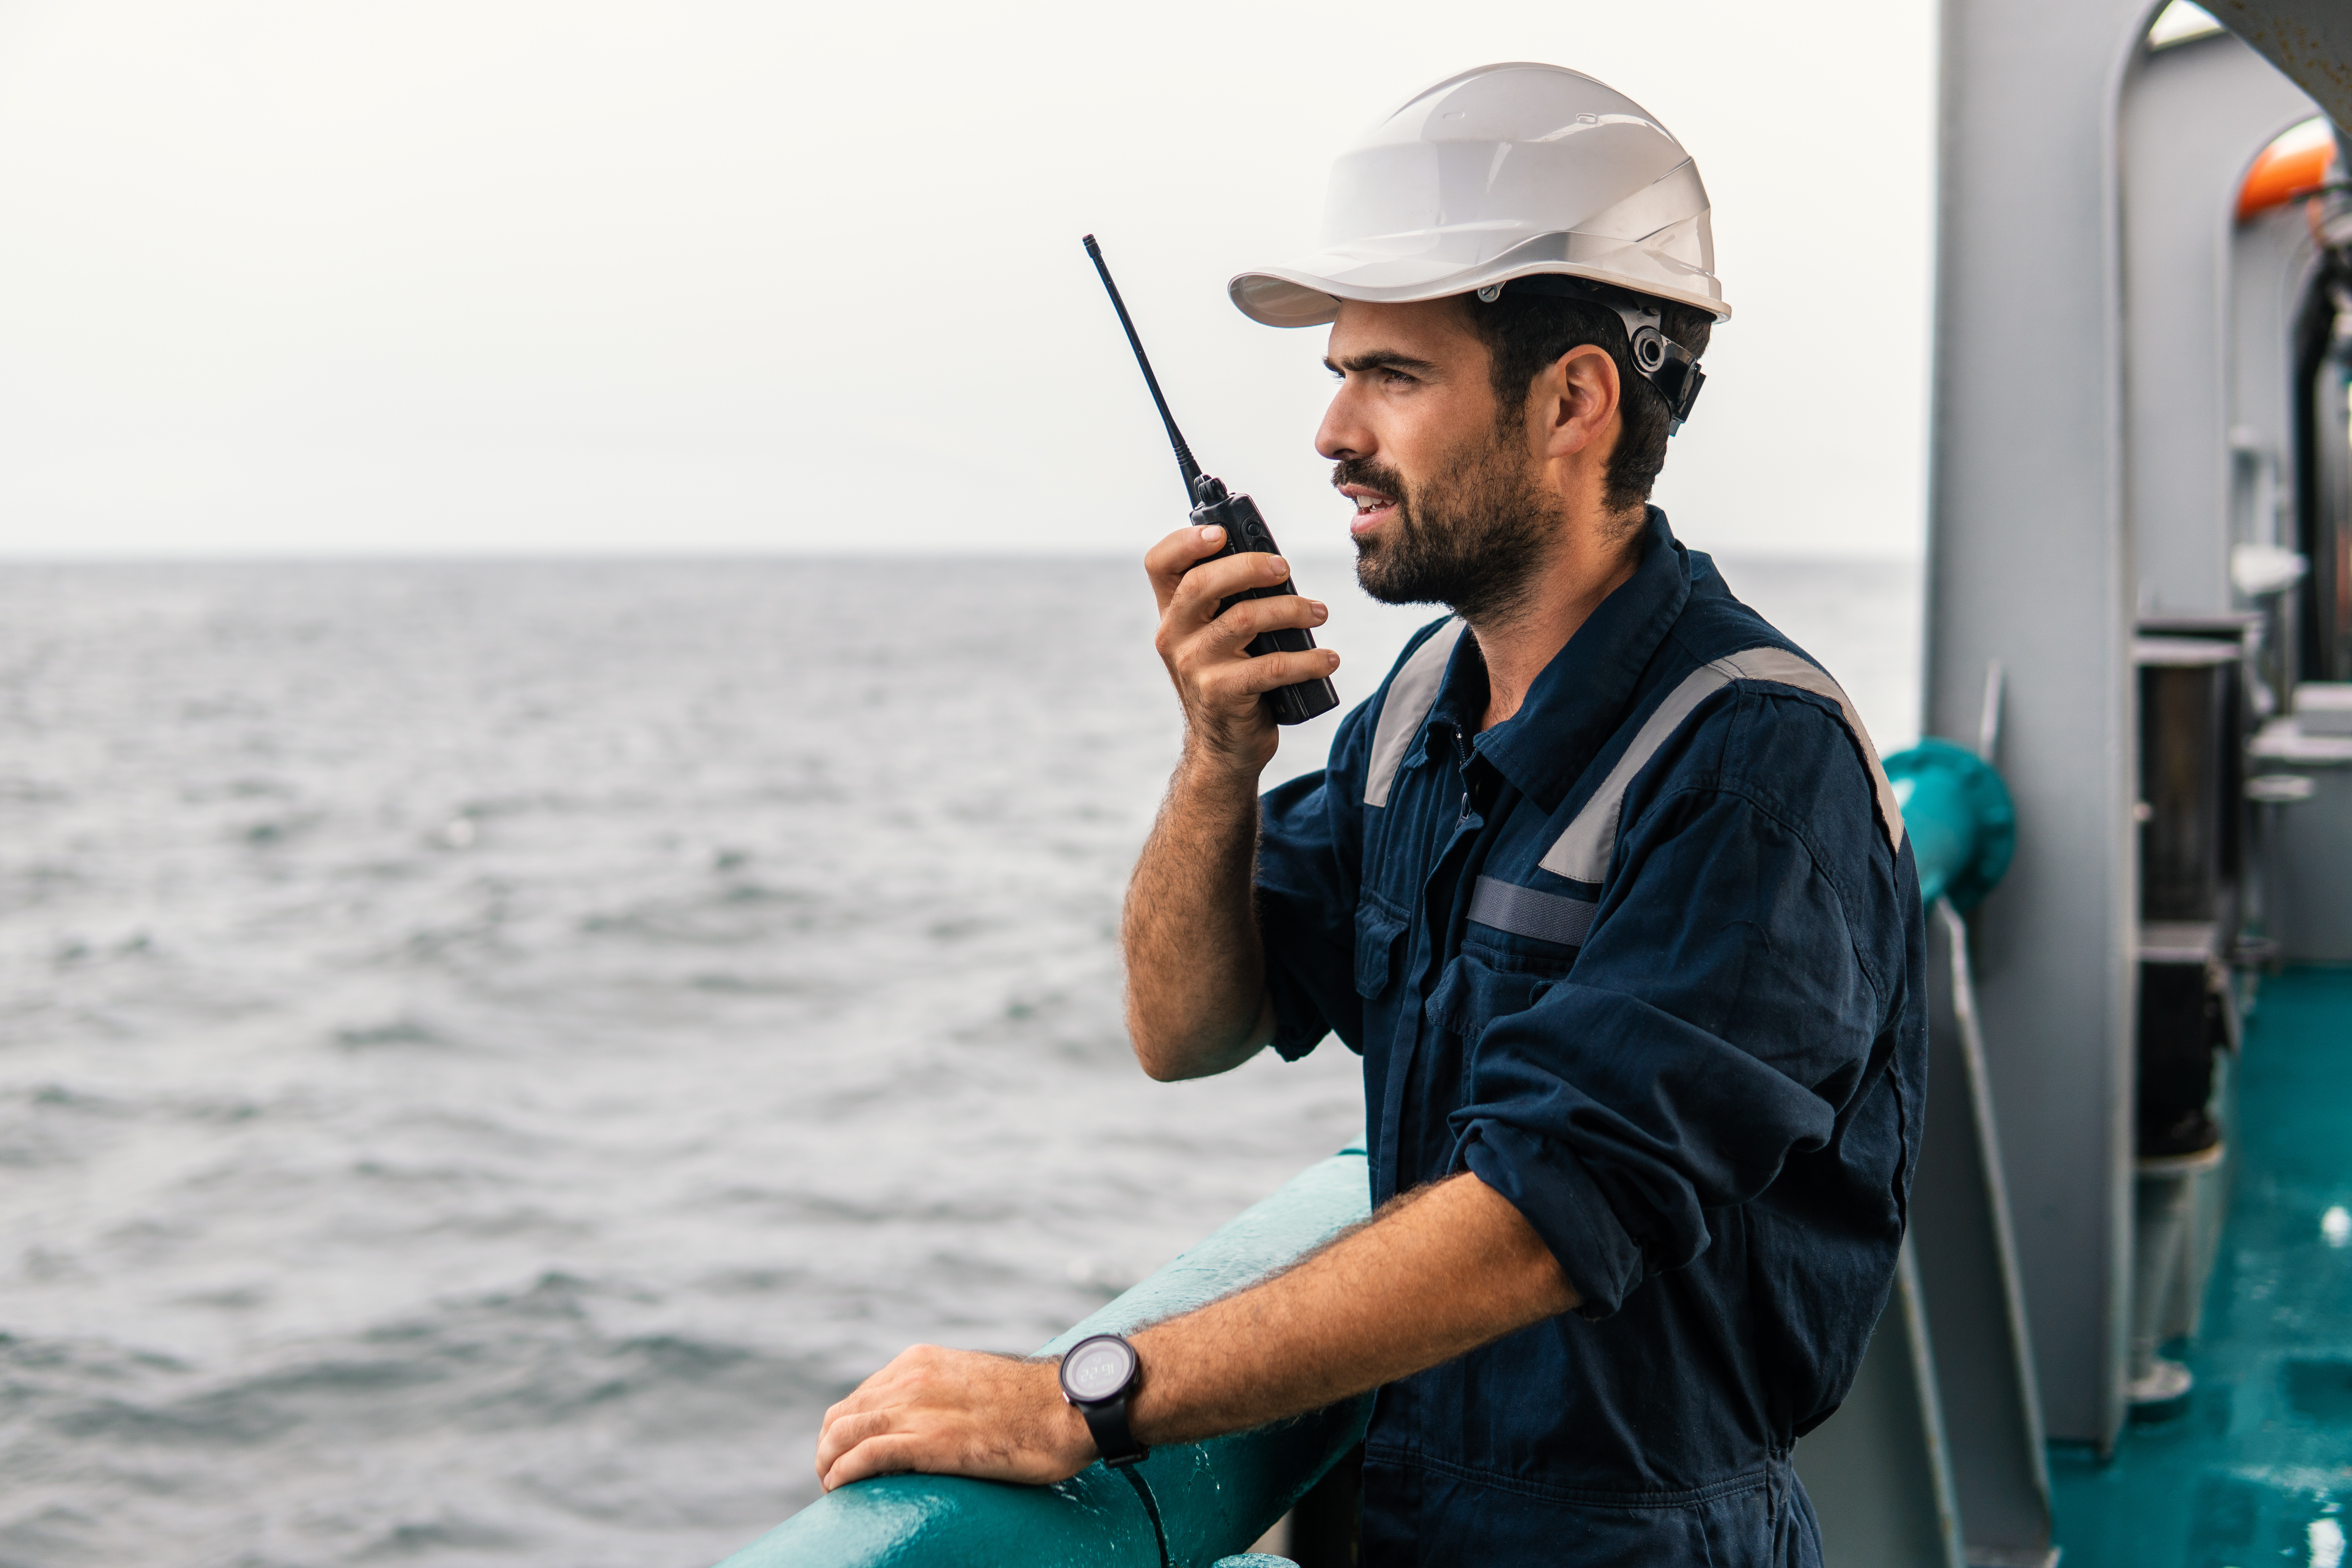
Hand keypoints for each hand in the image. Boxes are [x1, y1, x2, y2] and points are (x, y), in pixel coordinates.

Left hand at [814, 1344, 1095, 1491]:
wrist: (1067, 1407)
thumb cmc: (1031, 1404)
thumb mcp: (974, 1383)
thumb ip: (945, 1394)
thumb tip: (933, 1420)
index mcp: (920, 1361)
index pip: (860, 1396)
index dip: (843, 1429)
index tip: (845, 1454)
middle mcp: (910, 1378)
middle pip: (842, 1415)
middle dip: (828, 1448)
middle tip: (833, 1476)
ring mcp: (918, 1408)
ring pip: (843, 1434)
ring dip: (827, 1464)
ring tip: (833, 1487)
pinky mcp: (929, 1442)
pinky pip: (865, 1456)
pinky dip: (844, 1473)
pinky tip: (842, 1488)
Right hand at [1144, 526, 1337, 773]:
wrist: (1225, 746)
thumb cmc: (1232, 678)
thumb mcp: (1218, 637)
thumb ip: (1231, 601)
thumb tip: (1277, 564)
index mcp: (1173, 613)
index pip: (1161, 564)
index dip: (1186, 541)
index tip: (1223, 533)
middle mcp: (1174, 636)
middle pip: (1202, 583)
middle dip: (1249, 566)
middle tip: (1285, 569)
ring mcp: (1194, 666)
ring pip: (1243, 619)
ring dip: (1291, 610)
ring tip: (1319, 613)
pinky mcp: (1220, 694)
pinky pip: (1270, 666)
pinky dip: (1307, 660)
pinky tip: (1327, 659)